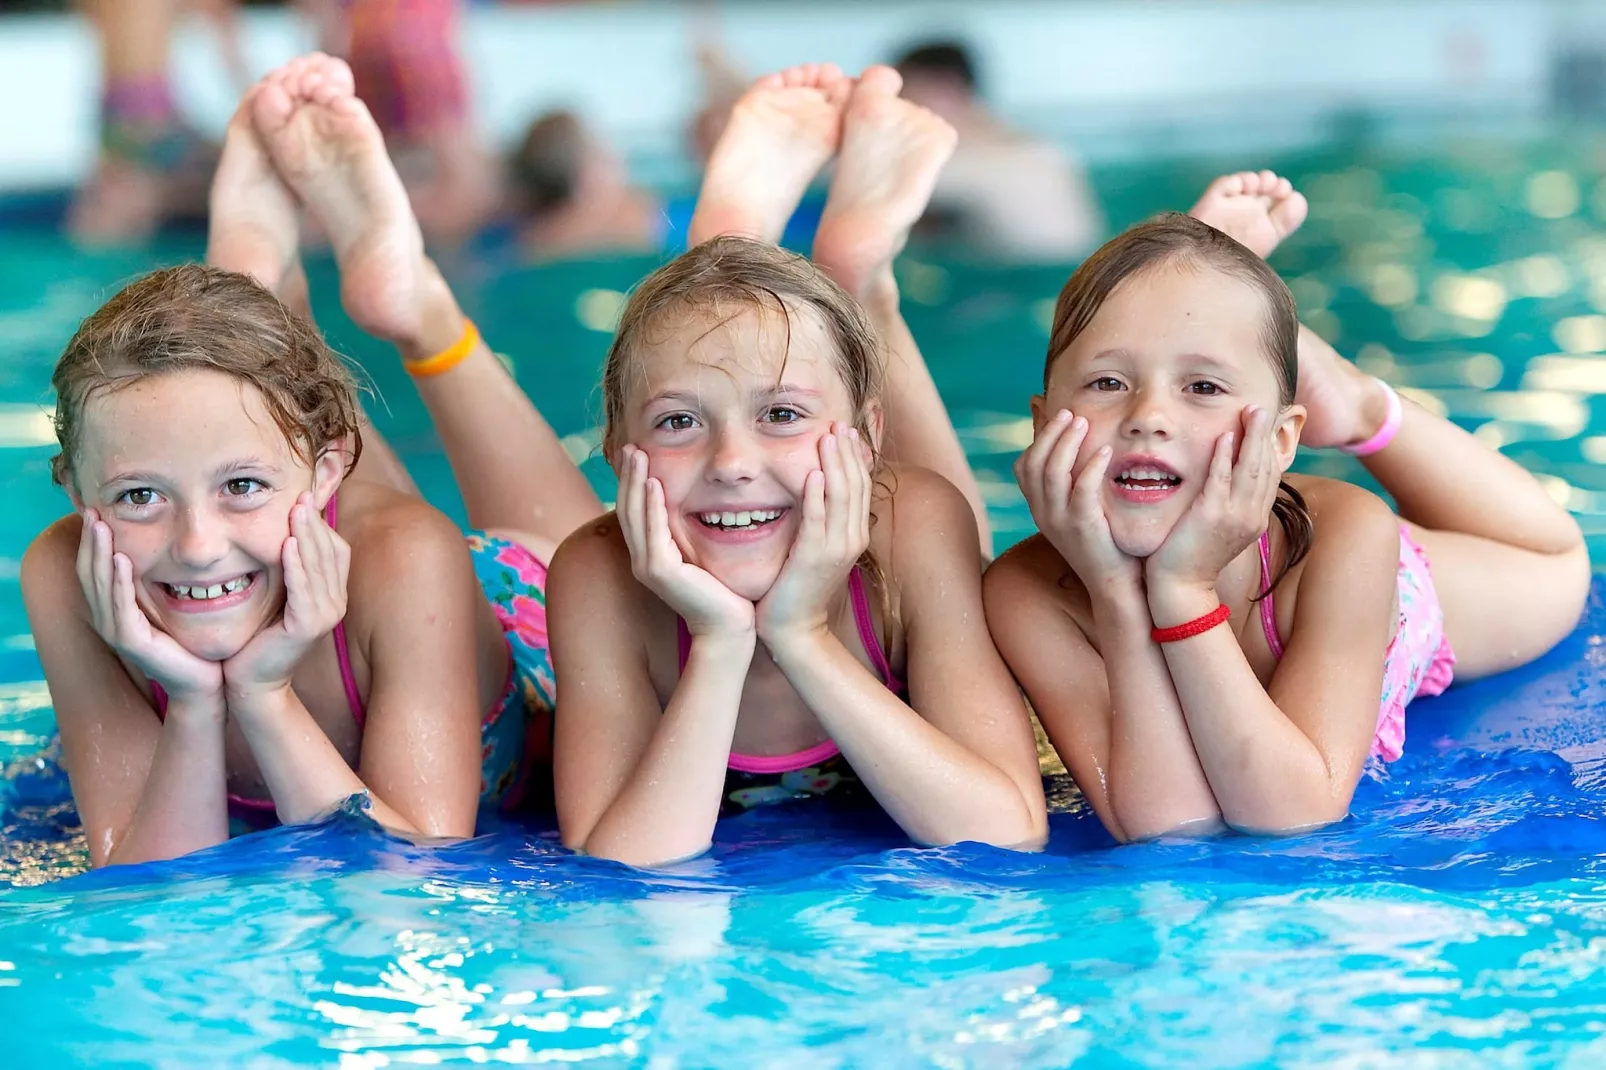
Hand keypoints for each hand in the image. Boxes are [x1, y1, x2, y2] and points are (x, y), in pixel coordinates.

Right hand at [75, 510, 224, 703]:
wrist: (203, 681)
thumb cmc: (191, 643)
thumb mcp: (172, 605)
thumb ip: (161, 582)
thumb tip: (165, 548)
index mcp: (116, 609)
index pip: (97, 569)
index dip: (93, 542)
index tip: (96, 511)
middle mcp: (109, 619)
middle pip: (91, 572)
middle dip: (90, 541)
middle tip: (90, 510)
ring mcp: (118, 631)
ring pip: (100, 585)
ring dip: (99, 553)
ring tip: (99, 526)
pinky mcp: (132, 641)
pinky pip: (121, 605)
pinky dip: (119, 581)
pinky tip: (120, 559)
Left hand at [223, 493, 351, 702]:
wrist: (252, 680)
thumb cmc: (260, 636)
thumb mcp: (279, 596)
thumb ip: (290, 570)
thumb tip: (285, 532)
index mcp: (333, 594)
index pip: (336, 550)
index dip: (322, 525)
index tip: (303, 499)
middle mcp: (336, 603)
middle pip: (329, 553)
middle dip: (314, 523)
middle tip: (301, 496)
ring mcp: (325, 615)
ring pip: (317, 566)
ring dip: (306, 536)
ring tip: (295, 511)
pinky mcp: (308, 626)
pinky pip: (303, 588)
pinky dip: (295, 565)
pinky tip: (286, 544)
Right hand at [617, 445, 754, 637]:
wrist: (729, 628)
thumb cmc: (724, 592)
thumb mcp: (703, 555)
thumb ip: (693, 534)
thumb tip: (701, 506)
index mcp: (651, 555)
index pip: (636, 511)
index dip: (633, 482)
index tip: (638, 452)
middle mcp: (643, 559)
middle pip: (628, 508)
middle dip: (628, 475)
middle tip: (631, 445)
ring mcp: (648, 566)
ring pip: (634, 515)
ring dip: (635, 482)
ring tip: (637, 454)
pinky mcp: (661, 572)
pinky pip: (652, 532)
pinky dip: (651, 505)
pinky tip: (653, 483)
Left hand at [756, 424, 870, 645]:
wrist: (794, 629)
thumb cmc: (799, 588)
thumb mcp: (816, 549)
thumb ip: (821, 521)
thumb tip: (817, 492)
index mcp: (854, 534)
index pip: (860, 486)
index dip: (854, 456)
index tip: (845, 430)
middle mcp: (852, 538)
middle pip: (855, 484)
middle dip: (847, 452)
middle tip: (838, 423)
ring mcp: (836, 548)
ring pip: (841, 496)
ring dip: (835, 464)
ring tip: (828, 437)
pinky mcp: (815, 557)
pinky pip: (818, 519)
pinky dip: (817, 495)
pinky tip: (813, 473)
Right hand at [1014, 409, 1141, 595]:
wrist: (1113, 585)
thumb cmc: (1103, 542)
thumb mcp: (1080, 508)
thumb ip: (1073, 479)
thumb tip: (1074, 451)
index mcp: (1039, 509)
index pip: (1023, 466)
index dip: (1038, 438)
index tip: (1057, 414)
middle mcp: (1042, 514)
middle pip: (1033, 463)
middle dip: (1050, 433)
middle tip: (1070, 411)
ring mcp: (1059, 522)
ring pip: (1051, 473)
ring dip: (1066, 442)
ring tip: (1084, 422)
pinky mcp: (1082, 527)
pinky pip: (1081, 490)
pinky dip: (1091, 466)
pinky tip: (1106, 451)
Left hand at [1146, 406, 1280, 597]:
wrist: (1180, 588)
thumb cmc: (1193, 557)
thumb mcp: (1219, 529)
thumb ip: (1228, 505)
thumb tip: (1227, 483)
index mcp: (1254, 518)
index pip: (1270, 476)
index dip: (1269, 448)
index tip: (1266, 424)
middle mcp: (1251, 516)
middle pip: (1265, 467)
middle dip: (1265, 435)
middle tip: (1262, 407)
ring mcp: (1234, 516)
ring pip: (1249, 468)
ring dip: (1251, 437)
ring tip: (1252, 411)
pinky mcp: (1211, 516)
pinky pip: (1221, 479)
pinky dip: (1224, 456)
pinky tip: (1225, 436)